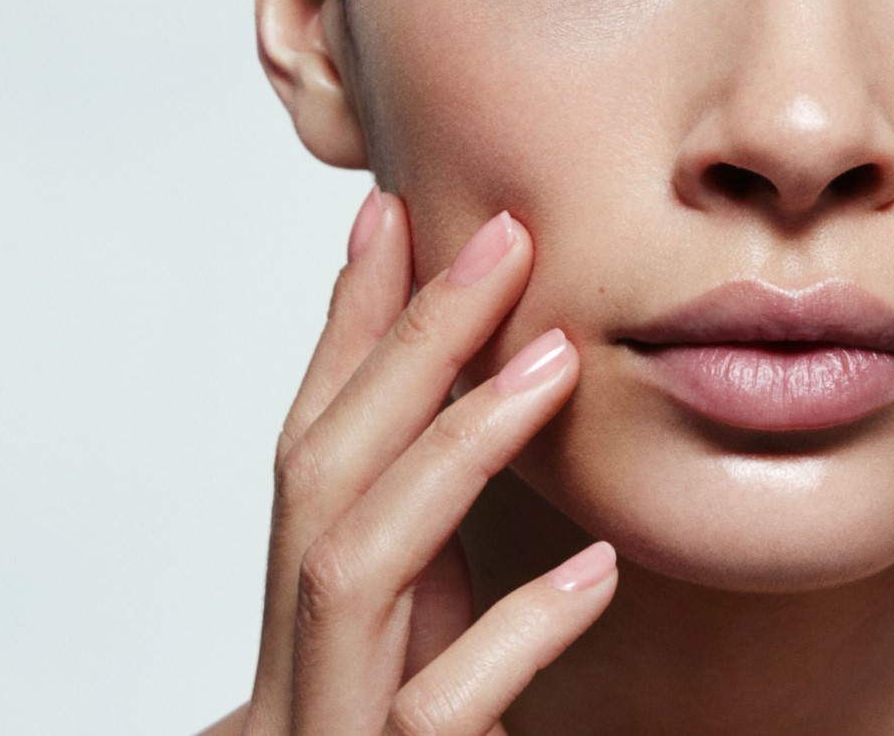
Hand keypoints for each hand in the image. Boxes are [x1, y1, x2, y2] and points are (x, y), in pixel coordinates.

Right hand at [237, 188, 616, 735]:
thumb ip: (424, 544)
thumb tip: (474, 411)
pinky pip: (434, 716)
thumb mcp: (403, 639)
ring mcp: (329, 726)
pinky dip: (510, 635)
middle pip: (321, 476)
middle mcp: (296, 658)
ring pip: (358, 571)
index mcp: (307, 611)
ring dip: (450, 453)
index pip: (313, 439)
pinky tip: (596, 571)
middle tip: (498, 235)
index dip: (348, 323)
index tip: (396, 210)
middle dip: (402, 346)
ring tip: (551, 363)